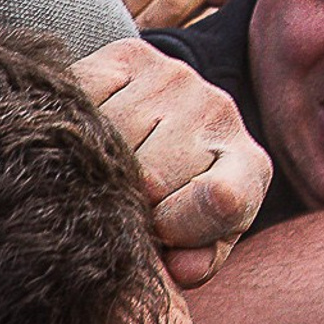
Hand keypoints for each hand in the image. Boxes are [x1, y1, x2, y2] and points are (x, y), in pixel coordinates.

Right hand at [68, 38, 269, 281]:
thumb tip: (183, 269)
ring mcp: (176, 79)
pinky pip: (85, 93)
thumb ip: (193, 261)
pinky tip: (86, 135)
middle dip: (129, 201)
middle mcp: (219, 113)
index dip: (182, 227)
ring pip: (114, 134)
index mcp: (247, 171)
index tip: (161, 232)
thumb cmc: (174, 206)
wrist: (159, 130)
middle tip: (125, 202)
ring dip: (97, 163)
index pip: (223, 200)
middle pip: (152, 176)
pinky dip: (76, 120)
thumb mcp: (191, 245)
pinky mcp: (131, 54)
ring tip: (105, 169)